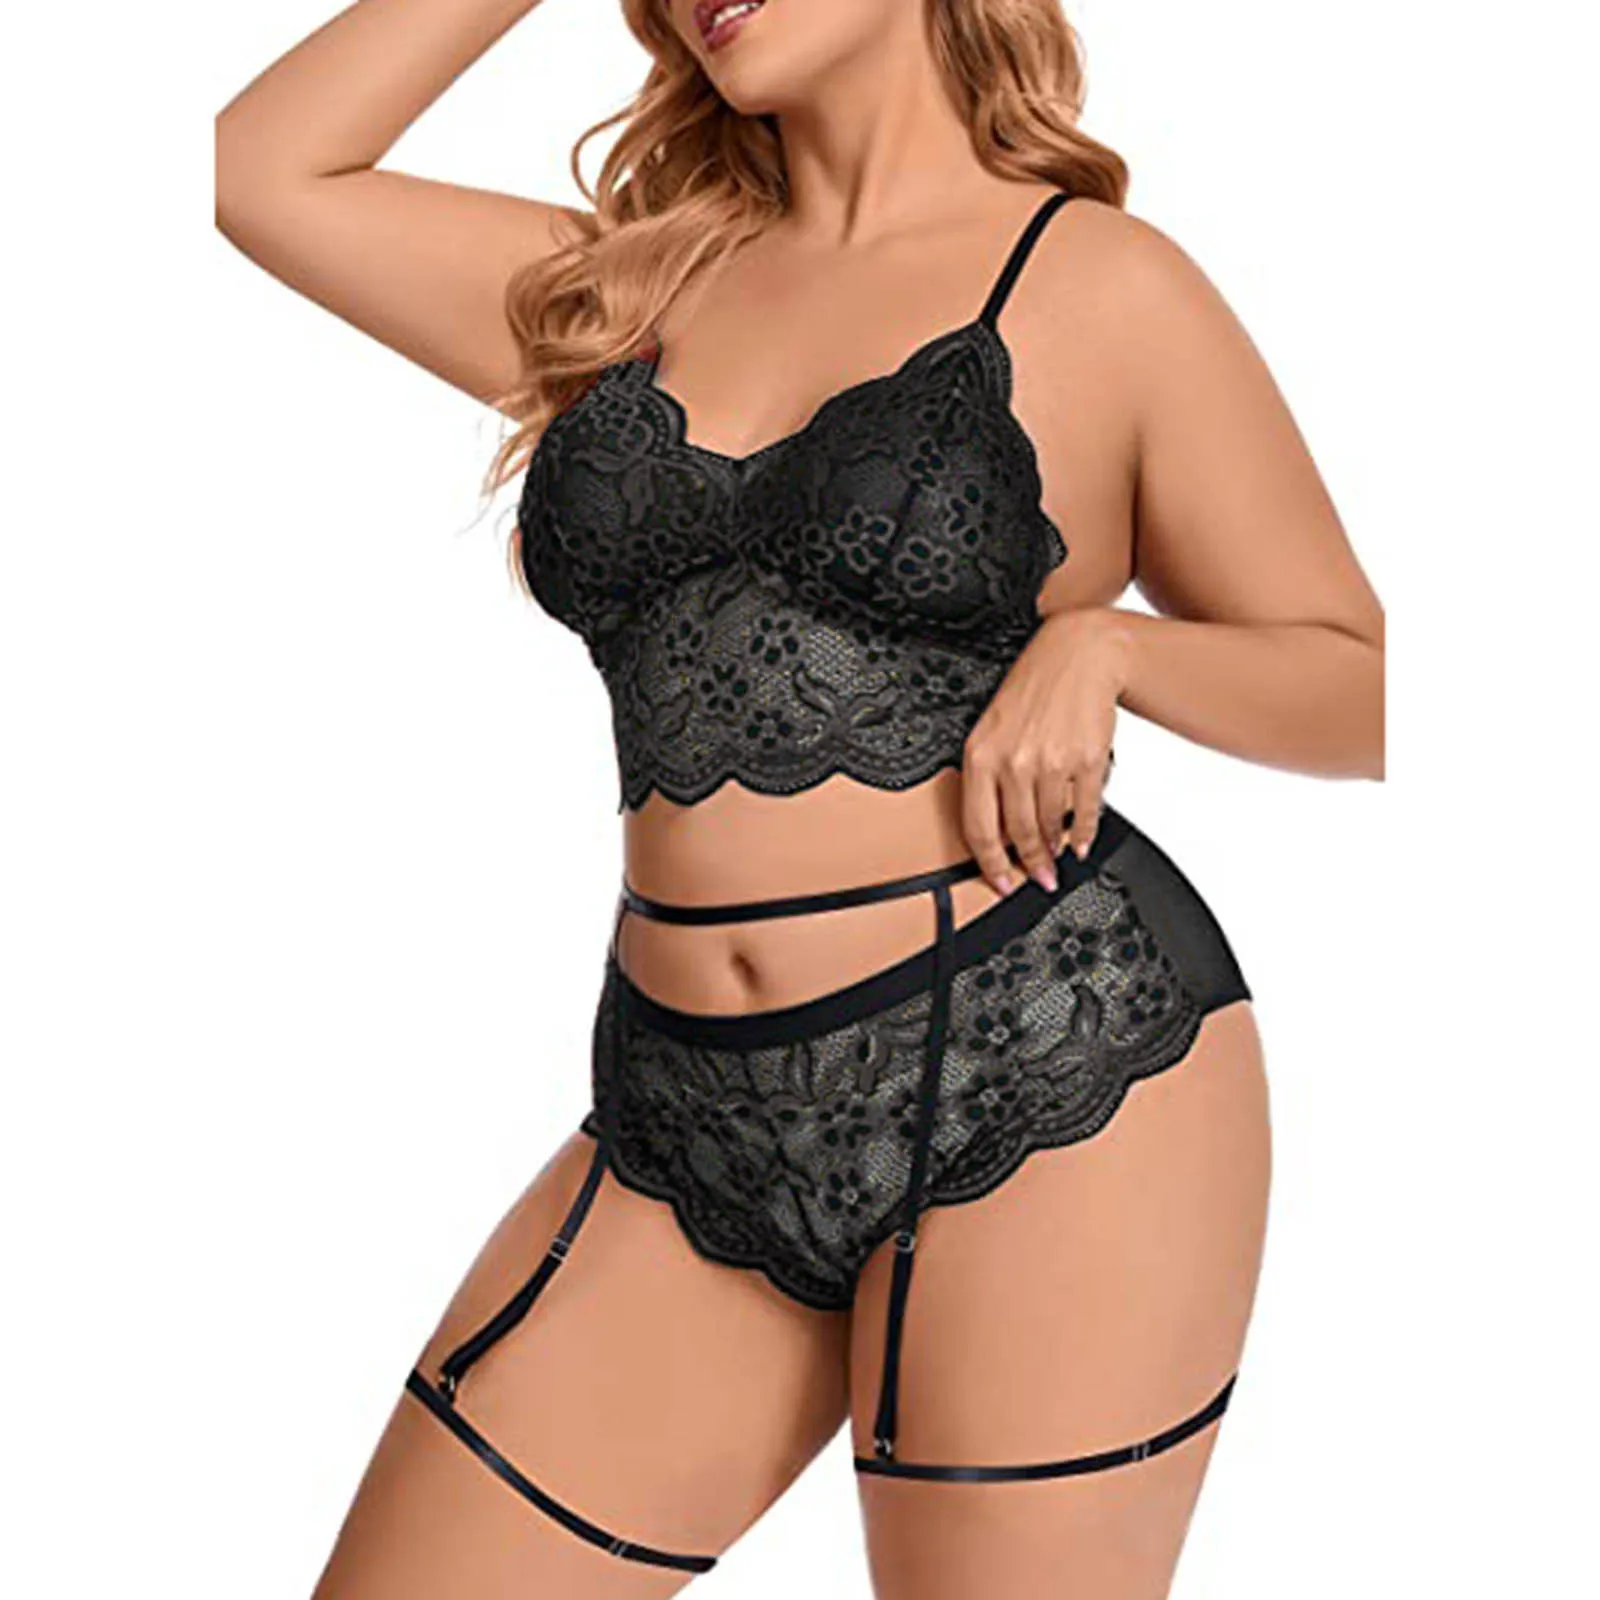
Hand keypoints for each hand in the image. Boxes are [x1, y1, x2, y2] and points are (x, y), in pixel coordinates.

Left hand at [960, 606, 1131, 895]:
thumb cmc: (1034, 689)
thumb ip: (989, 777)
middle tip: (1038, 879)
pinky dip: (1085, 832)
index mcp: (981, 755)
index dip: (990, 863)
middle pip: (1018, 833)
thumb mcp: (992, 727)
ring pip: (1050, 826)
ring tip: (1058, 860)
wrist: (1079, 654)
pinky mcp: (1087, 761)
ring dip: (1056, 850)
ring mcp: (1052, 763)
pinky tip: (1083, 841)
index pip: (979, 826)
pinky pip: (1084, 811)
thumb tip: (998, 829)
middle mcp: (1014, 761)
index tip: (1000, 882)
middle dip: (1028, 864)